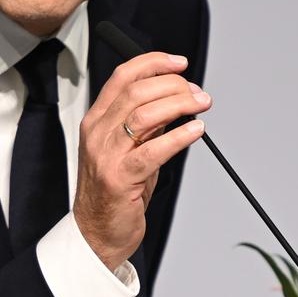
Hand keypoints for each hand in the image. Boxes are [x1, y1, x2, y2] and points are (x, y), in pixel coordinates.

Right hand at [73, 51, 210, 270]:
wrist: (96, 233)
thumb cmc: (113, 192)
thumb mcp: (126, 149)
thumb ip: (146, 126)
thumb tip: (176, 101)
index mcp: (96, 121)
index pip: (123, 77)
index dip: (154, 63)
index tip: (180, 64)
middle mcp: (97, 133)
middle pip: (137, 91)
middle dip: (174, 85)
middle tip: (198, 94)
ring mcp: (106, 155)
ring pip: (145, 114)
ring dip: (179, 104)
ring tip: (201, 106)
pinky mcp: (120, 178)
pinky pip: (154, 150)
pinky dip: (179, 136)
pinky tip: (196, 131)